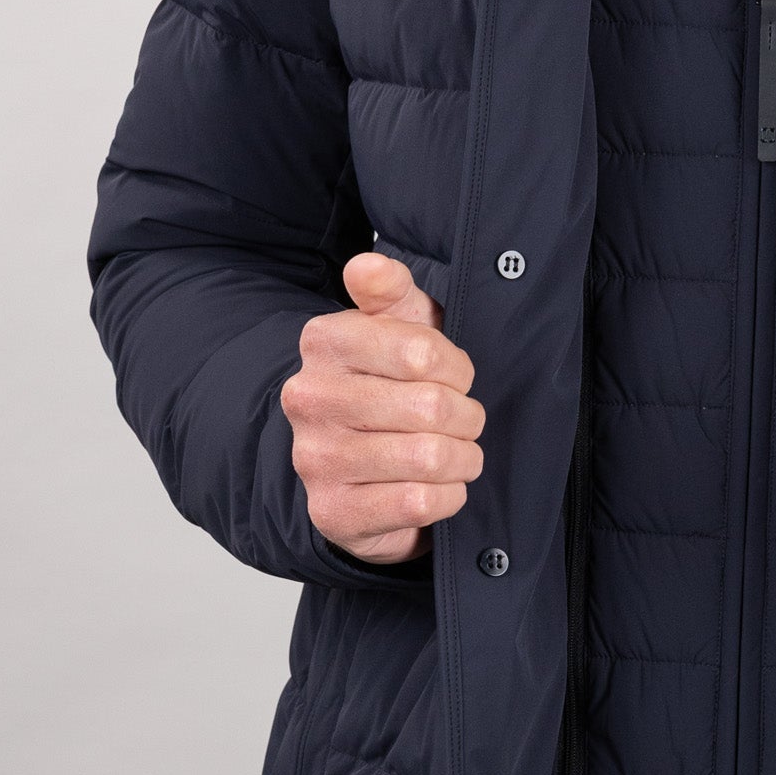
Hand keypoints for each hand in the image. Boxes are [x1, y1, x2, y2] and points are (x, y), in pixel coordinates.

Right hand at [281, 251, 484, 563]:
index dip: (457, 369)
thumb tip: (368, 263)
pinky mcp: (333, 511)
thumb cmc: (394, 384)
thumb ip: (390, 289)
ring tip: (456, 453)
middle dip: (467, 417)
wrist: (361, 468)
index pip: (422, 352)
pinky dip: (448, 495)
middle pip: (432, 407)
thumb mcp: (399, 326)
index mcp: (324, 341)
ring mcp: (315, 458)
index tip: (454, 376)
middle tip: (463, 420)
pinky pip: (420, 502)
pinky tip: (438, 485)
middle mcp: (308, 397)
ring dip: (462, 458)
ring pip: (429, 458)